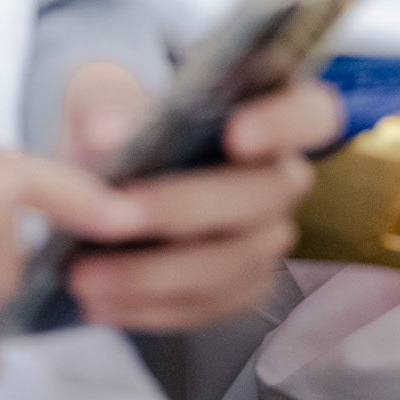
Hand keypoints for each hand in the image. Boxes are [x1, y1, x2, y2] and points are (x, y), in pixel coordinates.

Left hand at [60, 68, 342, 331]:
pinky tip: (103, 302)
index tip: (236, 135)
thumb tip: (109, 133)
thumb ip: (105, 100)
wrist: (102, 183)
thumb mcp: (102, 92)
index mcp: (269, 107)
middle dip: (189, 207)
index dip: (285, 123)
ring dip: (158, 273)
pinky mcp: (240, 289)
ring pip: (236, 262)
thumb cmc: (119, 122)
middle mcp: (280, 173)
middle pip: (266, 194)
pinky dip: (153, 308)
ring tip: (86, 276)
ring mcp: (265, 236)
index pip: (312, 112)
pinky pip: (209, 307)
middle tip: (117, 216)